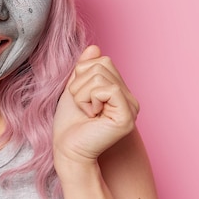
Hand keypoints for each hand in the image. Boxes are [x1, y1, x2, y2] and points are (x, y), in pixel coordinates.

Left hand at [53, 45, 139, 165]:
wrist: (67, 150)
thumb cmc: (69, 124)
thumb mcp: (73, 89)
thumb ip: (83, 69)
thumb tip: (94, 47)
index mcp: (118, 91)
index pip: (101, 60)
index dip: (80, 75)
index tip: (80, 98)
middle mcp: (129, 97)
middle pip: (101, 64)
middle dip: (80, 83)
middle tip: (83, 106)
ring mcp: (130, 106)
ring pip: (99, 75)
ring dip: (81, 93)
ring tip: (87, 112)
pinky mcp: (127, 115)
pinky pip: (106, 88)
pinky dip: (89, 99)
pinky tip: (92, 116)